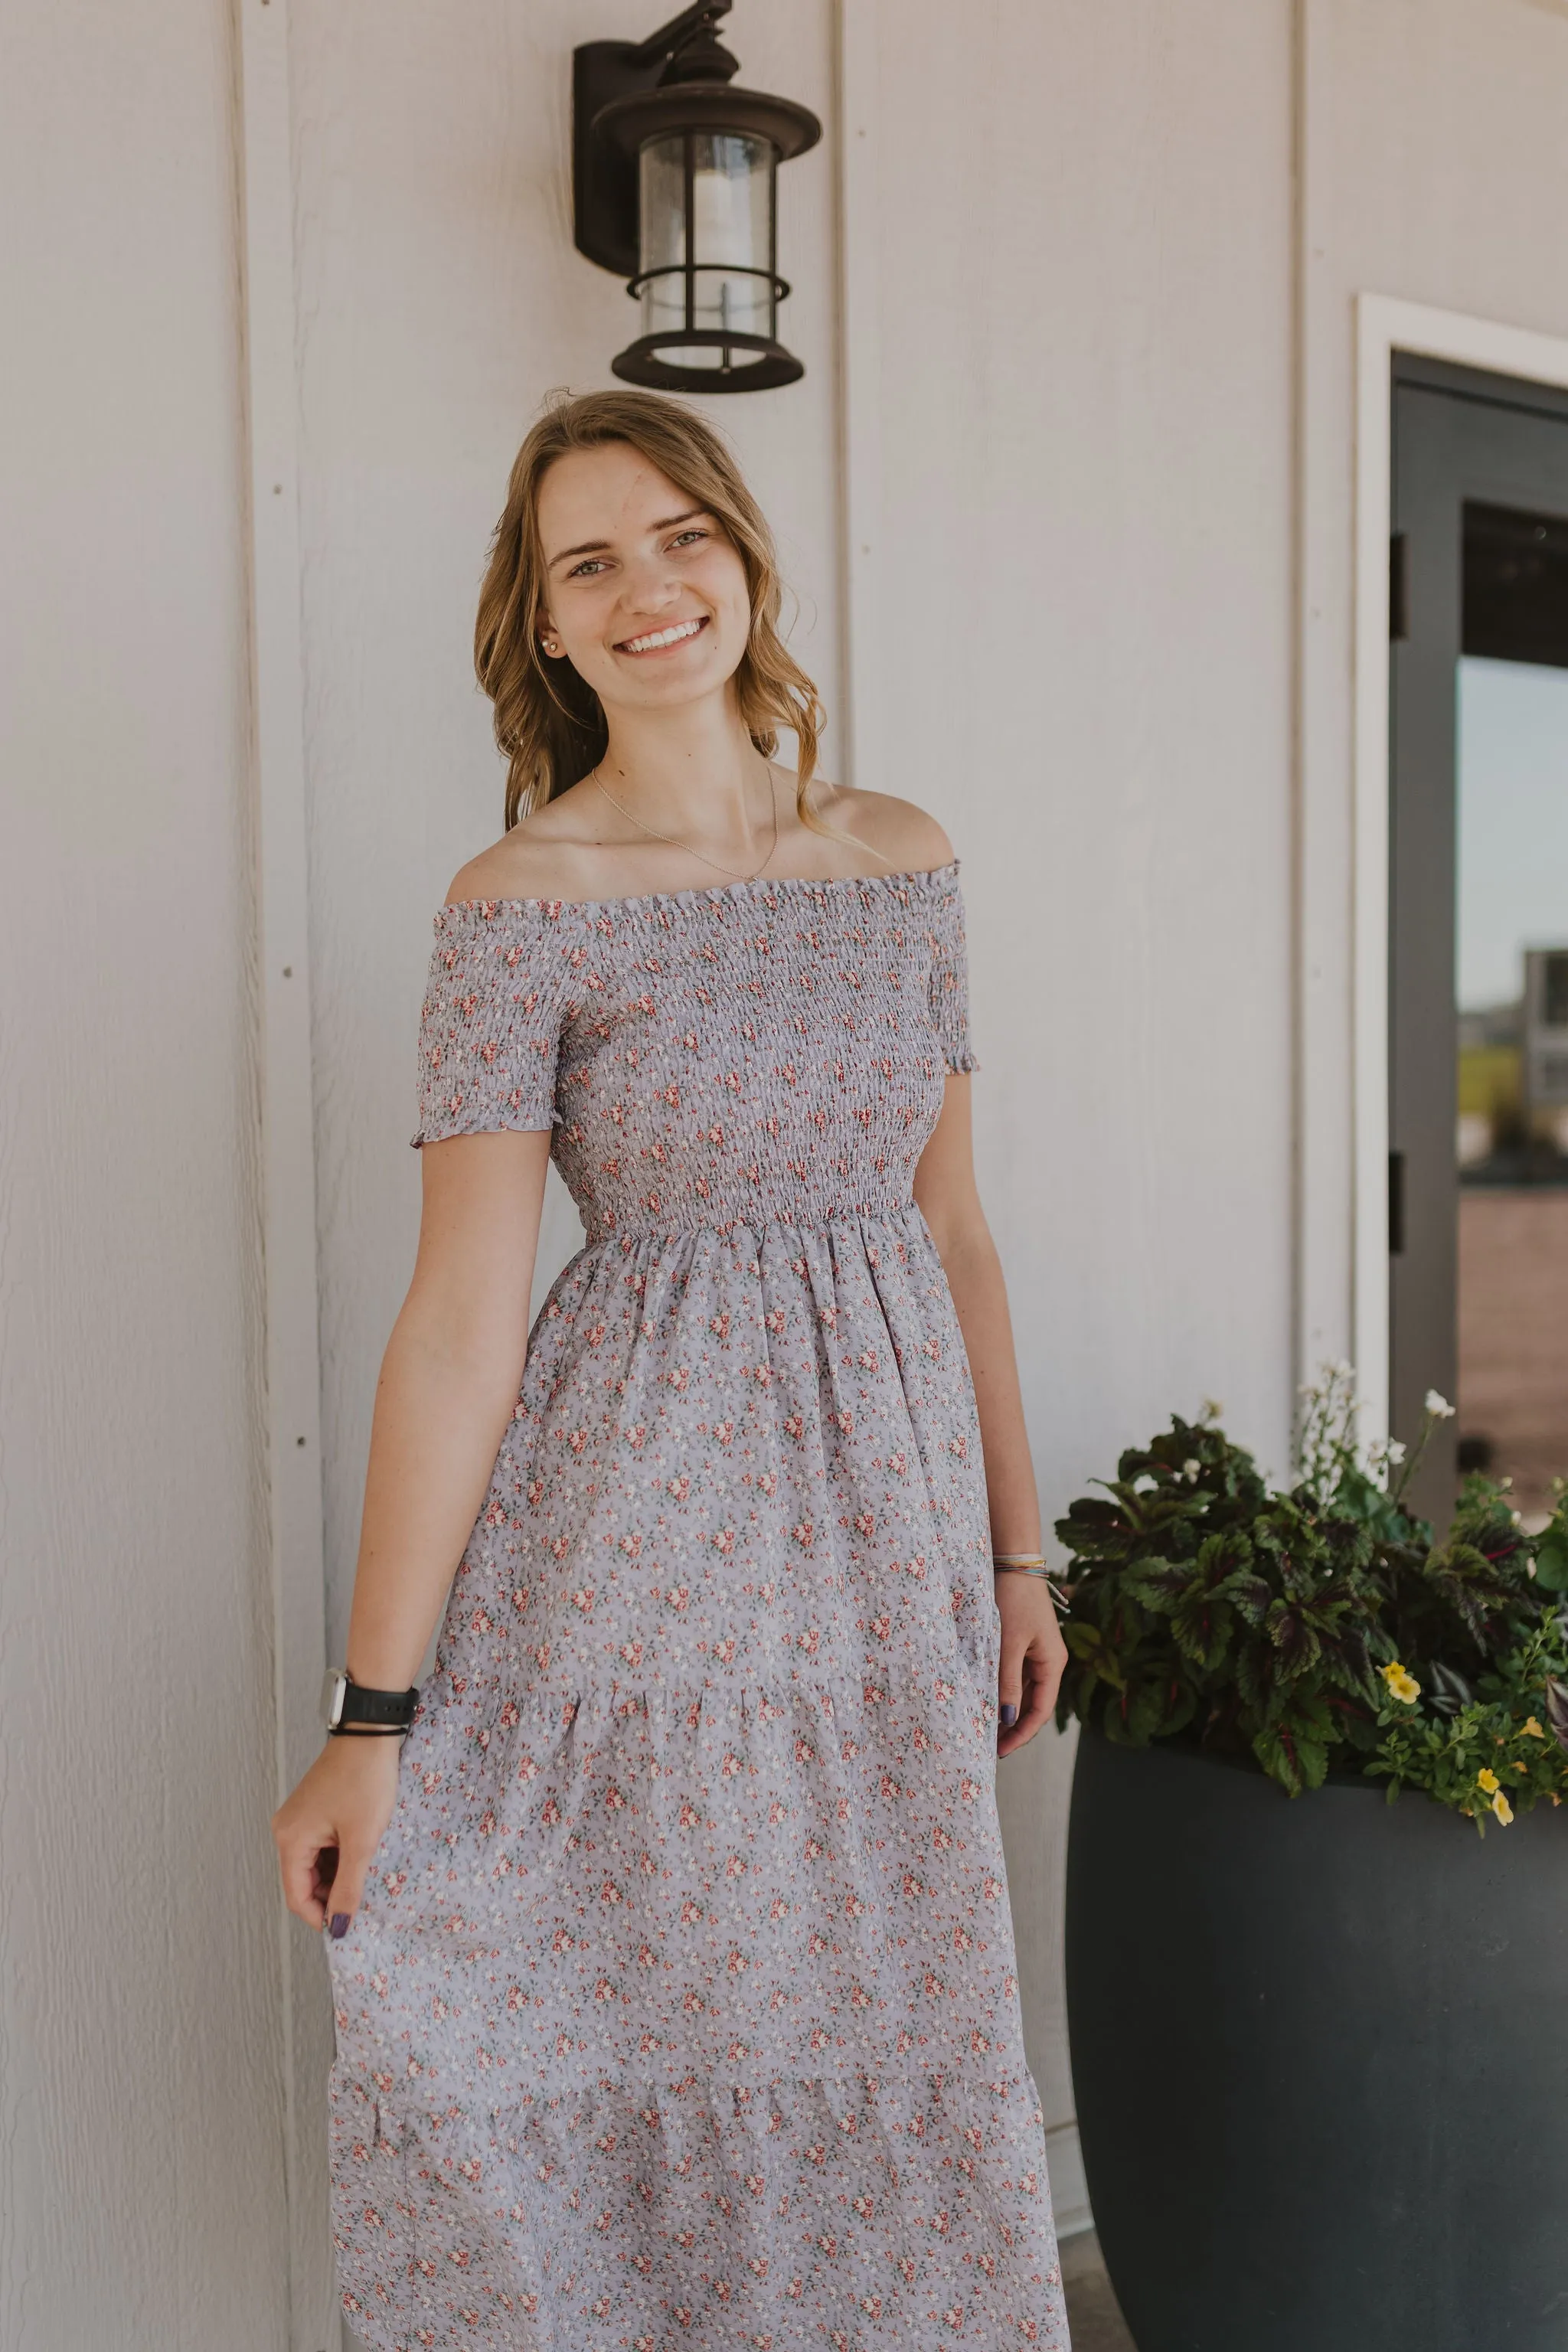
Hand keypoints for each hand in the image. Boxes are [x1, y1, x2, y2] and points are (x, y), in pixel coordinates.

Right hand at [272, 1735, 400, 1936]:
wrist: (370, 1734)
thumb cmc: (365, 1780)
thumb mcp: (361, 1839)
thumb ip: (349, 1886)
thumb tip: (338, 1925)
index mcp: (290, 1840)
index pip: (297, 1897)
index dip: (321, 1917)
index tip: (346, 1928)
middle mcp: (286, 1831)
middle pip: (303, 1882)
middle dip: (330, 1896)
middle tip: (362, 1901)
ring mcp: (298, 1819)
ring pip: (314, 1865)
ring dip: (336, 1876)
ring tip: (366, 1874)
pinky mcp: (312, 1810)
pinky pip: (320, 1846)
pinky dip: (338, 1857)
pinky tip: (360, 1854)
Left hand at [995, 1574, 1067, 1757]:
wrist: (1014, 1564)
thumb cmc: (1014, 1601)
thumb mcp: (1008, 1644)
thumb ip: (1008, 1682)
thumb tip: (1008, 1719)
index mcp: (1053, 1664)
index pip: (1040, 1711)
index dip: (1022, 1733)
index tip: (1002, 1750)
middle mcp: (1049, 1662)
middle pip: (1034, 1704)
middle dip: (1015, 1727)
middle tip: (991, 1745)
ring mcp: (1038, 1653)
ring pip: (1025, 1692)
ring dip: (1009, 1710)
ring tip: (986, 1727)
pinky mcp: (1025, 1644)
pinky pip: (1017, 1676)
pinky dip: (1005, 1691)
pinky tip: (988, 1699)